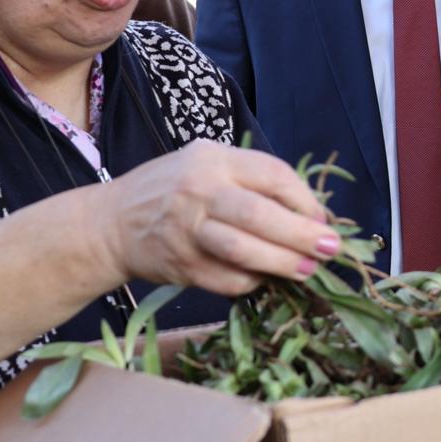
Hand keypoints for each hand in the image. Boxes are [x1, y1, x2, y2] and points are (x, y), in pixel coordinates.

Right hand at [93, 141, 338, 296]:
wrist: (110, 223)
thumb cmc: (174, 191)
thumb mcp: (209, 165)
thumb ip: (253, 182)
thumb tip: (313, 214)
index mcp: (214, 159)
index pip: (274, 174)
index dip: (306, 200)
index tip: (323, 219)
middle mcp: (199, 190)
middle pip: (261, 215)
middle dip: (303, 235)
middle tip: (331, 249)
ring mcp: (187, 229)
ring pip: (245, 250)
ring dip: (284, 263)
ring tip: (308, 269)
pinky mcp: (181, 265)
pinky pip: (229, 279)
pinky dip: (254, 282)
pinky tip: (265, 278)